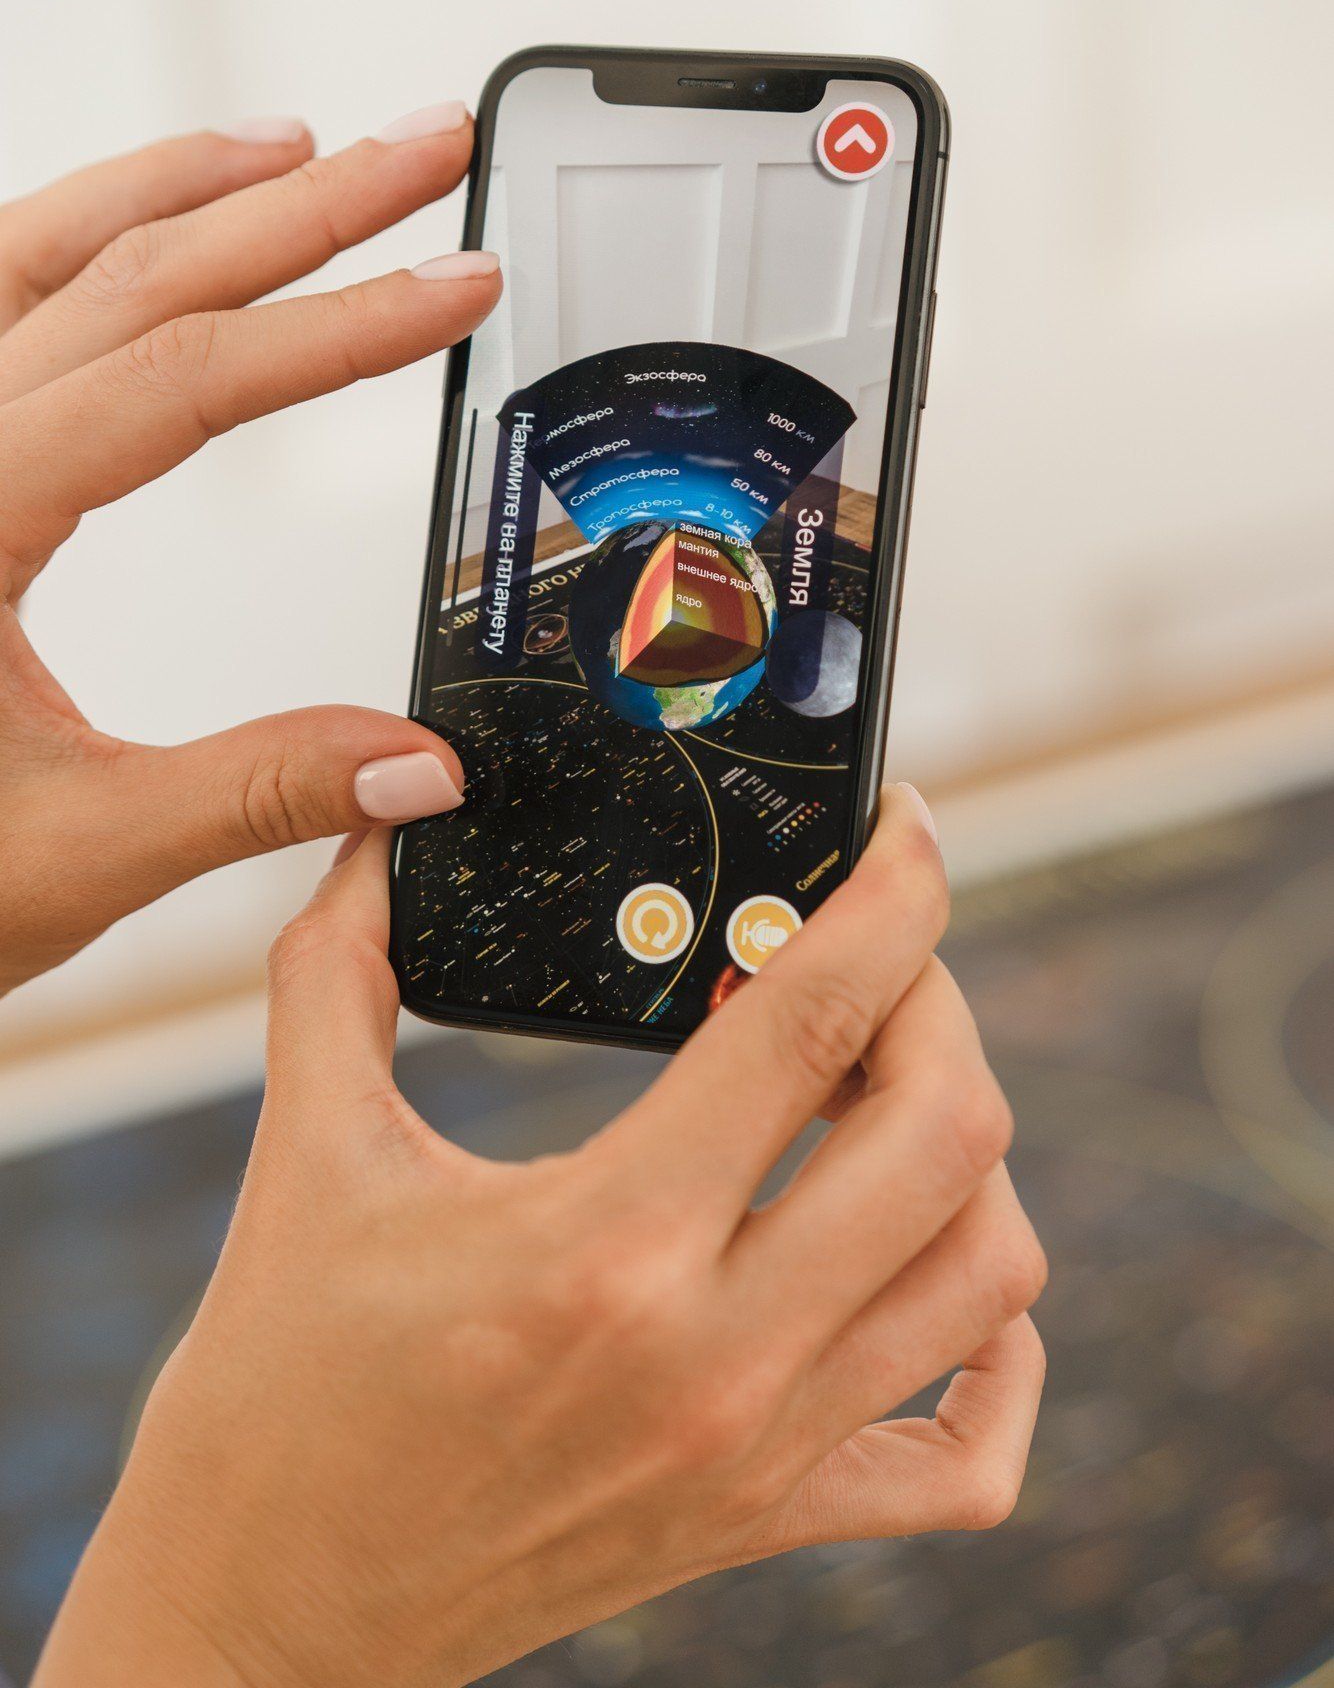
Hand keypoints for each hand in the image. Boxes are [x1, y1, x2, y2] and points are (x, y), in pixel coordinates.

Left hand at [0, 105, 500, 993]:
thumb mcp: (77, 854)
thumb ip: (257, 795)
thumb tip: (418, 767)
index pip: (182, 381)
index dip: (340, 326)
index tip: (455, 287)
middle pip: (132, 280)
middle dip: (301, 209)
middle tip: (423, 153)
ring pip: (45, 259)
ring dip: (182, 191)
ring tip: (302, 149)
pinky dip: (84, 239)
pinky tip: (144, 228)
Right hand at [37, 788, 1045, 1687]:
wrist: (266, 1611)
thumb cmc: (273, 1388)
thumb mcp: (301, 1151)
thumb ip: (337, 968)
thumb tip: (377, 828)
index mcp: (602, 1241)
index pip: (814, 1020)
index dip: (893, 892)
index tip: (906, 823)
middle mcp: (715, 1351)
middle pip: (948, 1134)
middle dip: (937, 1001)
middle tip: (870, 957)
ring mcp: (761, 1451)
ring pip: (990, 1271)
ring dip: (967, 1151)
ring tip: (878, 1094)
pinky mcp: (768, 1520)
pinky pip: (969, 1458)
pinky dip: (1005, 1359)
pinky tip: (940, 1275)